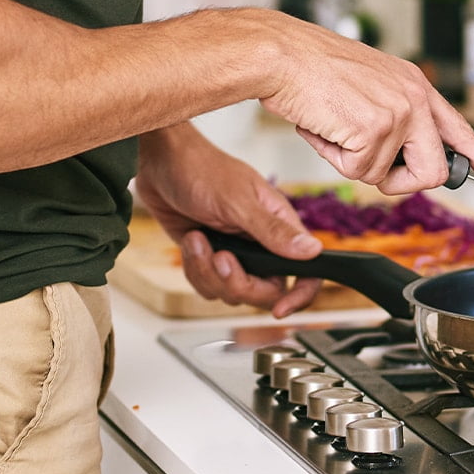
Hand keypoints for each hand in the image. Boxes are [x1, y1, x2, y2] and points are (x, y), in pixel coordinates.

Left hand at [135, 123, 322, 317]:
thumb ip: (274, 230)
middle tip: (220, 258)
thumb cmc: (202, 169)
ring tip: (198, 240)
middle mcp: (262, 244)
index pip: (307, 272)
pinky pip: (208, 285)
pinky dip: (194, 268)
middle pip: (266, 291)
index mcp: (281, 227)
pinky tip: (191, 240)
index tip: (280, 310)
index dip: (299, 296)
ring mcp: (236, 253)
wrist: (160, 163)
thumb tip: (313, 251)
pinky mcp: (210, 257)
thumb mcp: (238, 202)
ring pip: (232, 292)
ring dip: (208, 272)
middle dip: (238, 283)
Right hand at [253, 12, 473, 193]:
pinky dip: (335, 159)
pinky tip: (325, 129)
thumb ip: (393, 119)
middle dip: (401, 181)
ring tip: (336, 131)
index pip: (460, 130)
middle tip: (369, 164)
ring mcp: (399, 114)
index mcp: (415, 87)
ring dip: (355, 165)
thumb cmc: (312, 72)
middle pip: (434, 172)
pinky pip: (361, 172)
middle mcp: (415, 98)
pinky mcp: (376, 129)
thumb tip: (398, 162)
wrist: (281, 54)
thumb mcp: (368, 88)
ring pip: (388, 177)